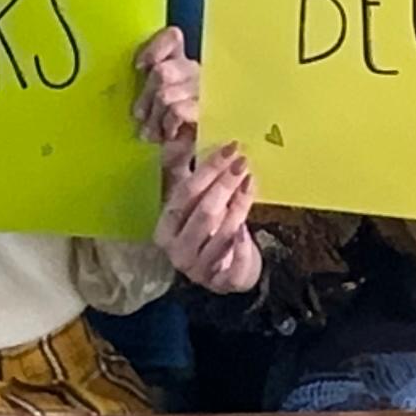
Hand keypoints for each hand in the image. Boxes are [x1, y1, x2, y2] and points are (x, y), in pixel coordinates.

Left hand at [132, 25, 199, 145]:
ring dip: (153, 116)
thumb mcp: (146, 99)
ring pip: (165, 94)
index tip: (140, 67)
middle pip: (162, 72)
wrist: (176, 161)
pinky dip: (167, 124)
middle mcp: (195, 73)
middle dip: (146, 96)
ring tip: (151, 131)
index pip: (173, 37)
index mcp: (179, 62)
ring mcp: (203, 93)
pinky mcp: (208, 116)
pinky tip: (168, 134)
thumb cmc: (158, 127)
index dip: (154, 48)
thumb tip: (140, 65)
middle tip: (140, 115)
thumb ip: (144, 79)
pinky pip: (177, 110)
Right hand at [155, 140, 261, 294]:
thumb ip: (184, 171)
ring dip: (238, 205)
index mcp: (165, 228)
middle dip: (224, 184)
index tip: (229, 148)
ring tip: (250, 181)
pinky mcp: (222, 283)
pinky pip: (234, 264)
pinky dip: (241, 246)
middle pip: (204, 212)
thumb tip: (183, 131)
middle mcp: (177, 251)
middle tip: (243, 161)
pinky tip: (247, 228)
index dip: (208, 169)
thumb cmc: (205, 229)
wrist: (224, 272)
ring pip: (221, 233)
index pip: (185, 194)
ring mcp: (199, 270)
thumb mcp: (191, 203)